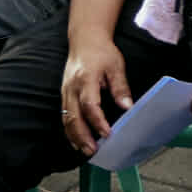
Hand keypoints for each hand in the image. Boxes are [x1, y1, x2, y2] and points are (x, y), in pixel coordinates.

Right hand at [61, 39, 132, 155]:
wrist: (84, 41)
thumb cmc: (102, 53)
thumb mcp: (116, 67)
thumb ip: (120, 88)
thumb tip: (128, 107)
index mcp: (86, 79)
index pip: (90, 105)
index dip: (98, 121)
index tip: (107, 133)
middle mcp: (72, 88)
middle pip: (73, 117)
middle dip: (82, 136)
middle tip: (93, 151)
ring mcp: (65, 92)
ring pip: (65, 119)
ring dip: (74, 137)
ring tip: (85, 151)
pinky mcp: (63, 95)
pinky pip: (63, 116)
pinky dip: (69, 130)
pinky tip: (76, 141)